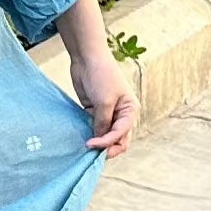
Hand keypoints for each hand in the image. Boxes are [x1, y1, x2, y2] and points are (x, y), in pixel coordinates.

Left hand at [67, 43, 139, 158]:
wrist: (87, 58)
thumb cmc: (101, 76)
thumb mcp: (104, 102)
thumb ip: (102, 123)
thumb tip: (99, 141)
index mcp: (130, 111)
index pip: (121, 135)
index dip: (107, 143)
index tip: (90, 144)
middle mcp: (122, 115)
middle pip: (117, 140)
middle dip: (106, 148)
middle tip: (90, 153)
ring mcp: (108, 114)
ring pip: (104, 135)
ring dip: (96, 142)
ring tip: (83, 147)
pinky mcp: (94, 111)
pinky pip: (93, 128)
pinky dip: (88, 134)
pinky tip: (79, 138)